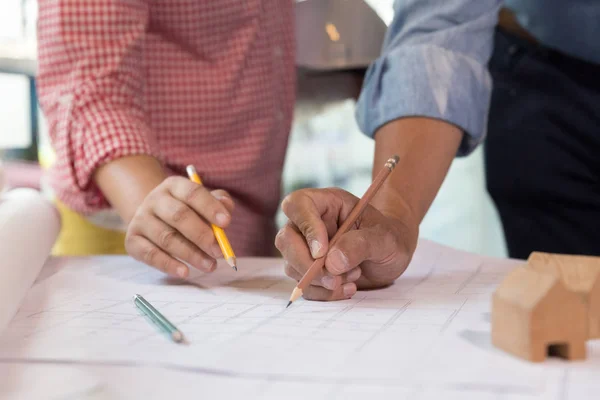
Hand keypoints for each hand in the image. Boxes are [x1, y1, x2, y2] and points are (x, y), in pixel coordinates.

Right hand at [125, 176, 233, 277]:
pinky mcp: (132, 240)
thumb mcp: (204, 202)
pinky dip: (168, 265)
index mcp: (174, 185)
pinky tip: (185, 272)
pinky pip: (150, 254)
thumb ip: (219, 204)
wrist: (153, 219)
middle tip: (219, 251)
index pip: (192, 193)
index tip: (226, 223)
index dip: (210, 207)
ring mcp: (141, 219)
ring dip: (191, 254)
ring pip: (167, 238)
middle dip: (202, 235)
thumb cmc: (188, 211)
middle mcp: (155, 199)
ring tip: (210, 266)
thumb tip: (226, 210)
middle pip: (178, 216)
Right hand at [275, 188, 417, 300]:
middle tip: (334, 278)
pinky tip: (348, 288)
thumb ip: (361, 245)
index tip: (322, 252)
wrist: (392, 256)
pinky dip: (324, 293)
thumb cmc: (390, 238)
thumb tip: (331, 262)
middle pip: (286, 239)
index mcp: (326, 203)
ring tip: (354, 276)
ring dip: (321, 281)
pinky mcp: (309, 270)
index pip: (298, 205)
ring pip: (292, 266)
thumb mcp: (385, 238)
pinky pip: (304, 285)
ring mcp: (306, 248)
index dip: (306, 227)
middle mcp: (310, 223)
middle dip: (307, 264)